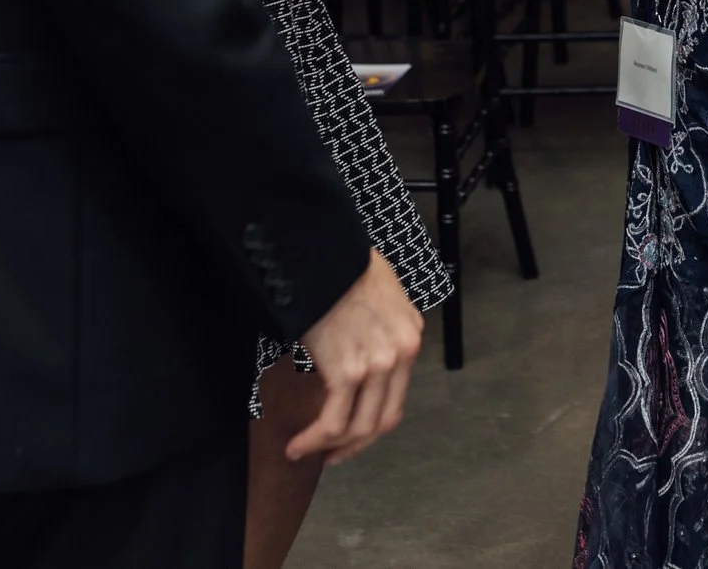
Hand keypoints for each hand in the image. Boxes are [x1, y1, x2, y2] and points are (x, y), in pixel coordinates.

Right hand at [286, 250, 423, 465]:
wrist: (323, 254)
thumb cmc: (340, 266)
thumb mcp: (379, 294)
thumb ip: (379, 326)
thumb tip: (359, 348)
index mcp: (410, 335)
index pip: (396, 394)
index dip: (372, 420)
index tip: (350, 431)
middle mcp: (402, 353)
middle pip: (384, 419)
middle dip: (355, 444)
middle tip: (332, 454)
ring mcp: (378, 364)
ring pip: (359, 428)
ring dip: (331, 447)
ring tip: (305, 450)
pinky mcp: (348, 371)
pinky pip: (334, 422)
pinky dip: (315, 441)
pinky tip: (297, 445)